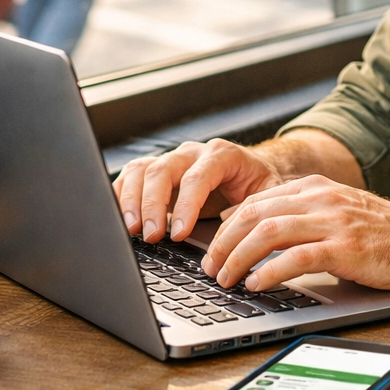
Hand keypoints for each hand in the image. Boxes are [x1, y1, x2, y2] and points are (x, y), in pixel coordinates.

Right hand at [112, 139, 287, 242]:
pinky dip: (121, 195)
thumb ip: (255, 208)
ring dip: (132, 200)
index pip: (197, 177)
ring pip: (142, 170)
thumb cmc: (258, 184)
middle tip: (152, 236)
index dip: (186, 205)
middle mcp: (192, 153)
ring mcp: (171, 159)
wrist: (251, 169)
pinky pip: (131, 176)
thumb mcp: (268, 194)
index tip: (178, 234)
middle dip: (153, 205)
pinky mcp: (156, 170)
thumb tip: (235, 232)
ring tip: (131, 229)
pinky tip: (121, 217)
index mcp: (221, 155)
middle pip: (163, 170)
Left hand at [201, 175, 389, 291]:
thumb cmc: (386, 234)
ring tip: (225, 279)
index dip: (228, 224)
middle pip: (254, 214)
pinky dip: (268, 271)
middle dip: (224, 242)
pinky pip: (296, 257)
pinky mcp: (346, 248)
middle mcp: (321, 199)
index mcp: (316, 188)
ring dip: (238, 257)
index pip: (257, 200)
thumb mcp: (339, 213)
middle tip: (209, 267)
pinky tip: (256, 284)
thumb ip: (303, 215)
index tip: (213, 246)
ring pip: (268, 232)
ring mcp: (333, 222)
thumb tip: (258, 231)